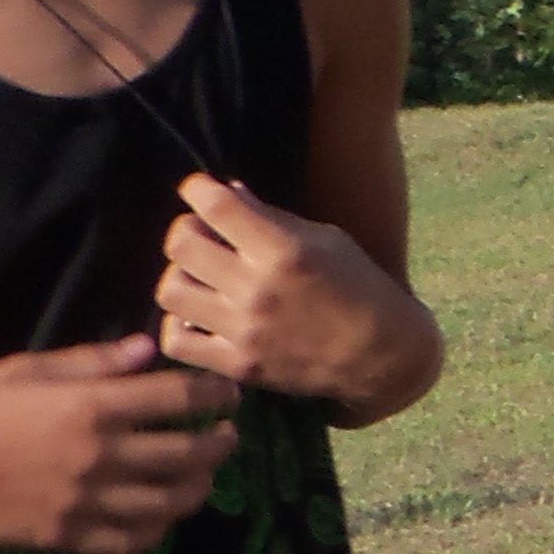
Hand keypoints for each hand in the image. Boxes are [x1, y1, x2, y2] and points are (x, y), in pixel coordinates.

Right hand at [0, 337, 235, 553]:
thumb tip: (147, 351)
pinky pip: (130, 542)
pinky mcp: (67, 537)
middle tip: (230, 434)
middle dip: (221, 443)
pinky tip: (163, 517)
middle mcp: (98, 457)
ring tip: (206, 474)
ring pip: (170, 503)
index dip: (215, 394)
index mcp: (90, 408)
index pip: (178, 399)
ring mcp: (85, 502)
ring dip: (200, 487)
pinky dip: (157, 530)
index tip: (229, 393)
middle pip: (188, 454)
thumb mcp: (26, 370)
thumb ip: (93, 363)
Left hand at [157, 176, 438, 414]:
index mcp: (285, 250)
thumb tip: (228, 191)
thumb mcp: (327, 240)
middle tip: (202, 235)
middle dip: (186, 230)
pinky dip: (179, 324)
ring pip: (171, 290)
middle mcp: (258, 287)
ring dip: (181, 276)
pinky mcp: (238, 364)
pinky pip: (176, 340)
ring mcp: (244, 329)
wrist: (382, 354)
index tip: (199, 189)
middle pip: (182, 245)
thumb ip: (272, 218)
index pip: (216, 205)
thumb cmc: (360, 286)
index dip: (197, 189)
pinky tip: (199, 317)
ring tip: (200, 277)